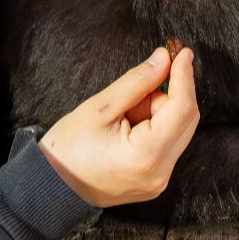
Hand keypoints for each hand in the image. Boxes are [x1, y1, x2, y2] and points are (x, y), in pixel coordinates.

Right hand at [39, 45, 199, 206]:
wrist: (53, 186)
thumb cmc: (69, 148)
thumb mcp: (100, 107)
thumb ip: (137, 82)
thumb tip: (164, 59)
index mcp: (146, 155)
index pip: (182, 109)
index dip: (184, 77)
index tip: (182, 53)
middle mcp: (160, 173)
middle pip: (185, 120)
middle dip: (166, 96)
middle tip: (138, 86)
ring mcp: (159, 181)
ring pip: (176, 131)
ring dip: (156, 114)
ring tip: (122, 117)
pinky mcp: (155, 181)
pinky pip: (167, 145)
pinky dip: (153, 128)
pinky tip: (127, 129)